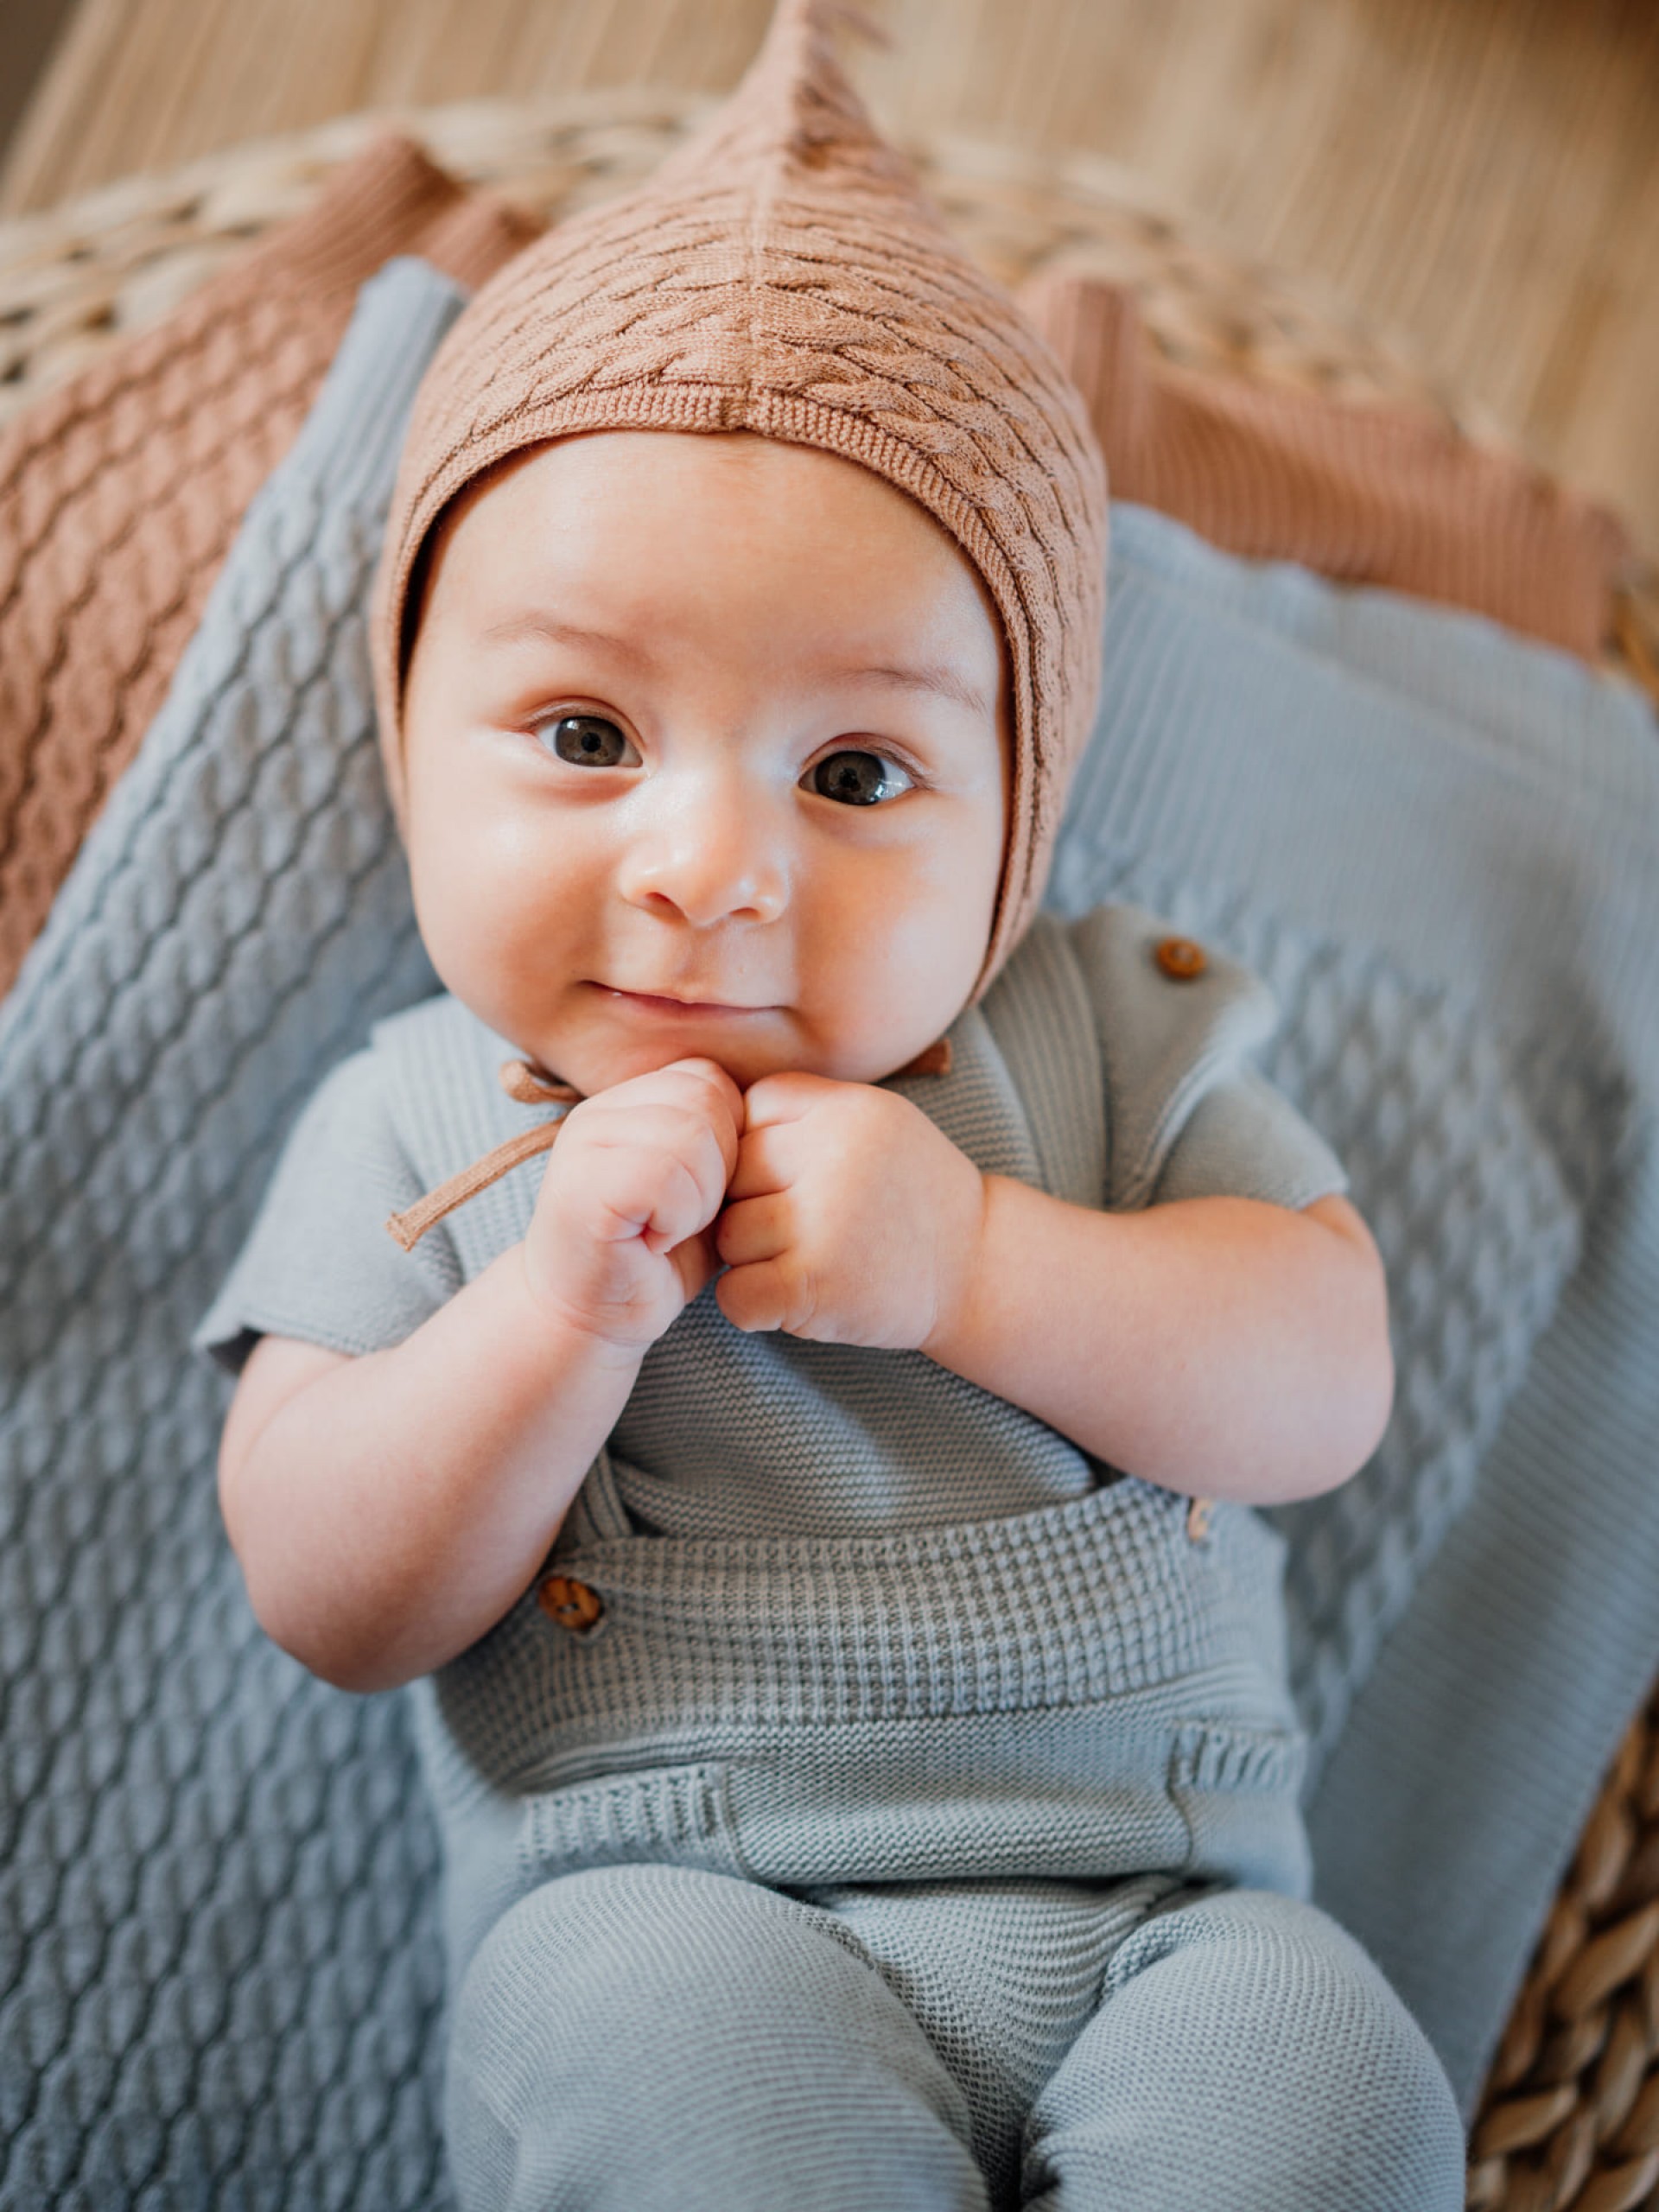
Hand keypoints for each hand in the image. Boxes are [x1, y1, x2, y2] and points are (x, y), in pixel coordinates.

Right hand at [523, 1058, 742, 1352]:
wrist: (588, 1322)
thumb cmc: (652, 1259)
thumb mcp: (698, 1189)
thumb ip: (719, 1142)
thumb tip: (771, 1115)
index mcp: (623, 1104)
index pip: (707, 1079)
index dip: (729, 1136)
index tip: (702, 1191)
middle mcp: (596, 1113)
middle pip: (704, 1100)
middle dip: (720, 1166)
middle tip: (688, 1218)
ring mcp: (583, 1147)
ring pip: (688, 1133)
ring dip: (700, 1197)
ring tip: (670, 1230)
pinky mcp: (583, 1189)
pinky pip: (664, 1176)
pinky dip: (678, 1218)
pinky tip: (655, 1243)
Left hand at [715, 1074, 985, 1349]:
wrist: (980, 1270)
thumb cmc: (910, 1197)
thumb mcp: (874, 1122)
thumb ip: (803, 1112)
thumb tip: (700, 1122)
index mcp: (846, 1108)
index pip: (750, 1109)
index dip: (762, 1146)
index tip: (798, 1175)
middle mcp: (834, 1156)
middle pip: (732, 1172)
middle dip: (752, 1203)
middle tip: (803, 1227)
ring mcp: (825, 1221)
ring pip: (727, 1234)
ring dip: (753, 1258)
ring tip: (808, 1260)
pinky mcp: (816, 1283)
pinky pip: (734, 1293)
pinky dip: (751, 1305)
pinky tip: (793, 1298)